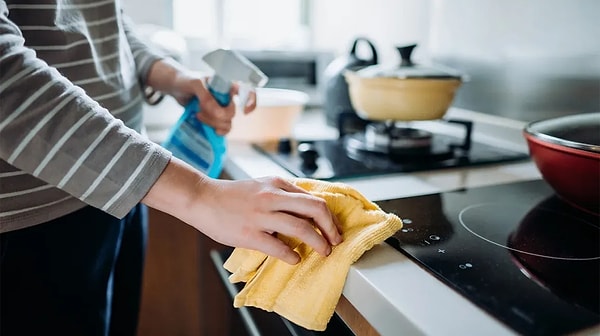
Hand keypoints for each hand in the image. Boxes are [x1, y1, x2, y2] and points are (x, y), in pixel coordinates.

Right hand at [143, 158, 342, 264]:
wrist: (202, 198)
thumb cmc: (233, 195)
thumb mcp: (262, 185)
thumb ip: (284, 195)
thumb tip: (309, 211)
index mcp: (277, 184)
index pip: (314, 199)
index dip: (329, 217)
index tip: (334, 229)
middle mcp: (272, 197)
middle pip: (316, 209)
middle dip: (331, 228)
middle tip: (335, 241)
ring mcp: (261, 216)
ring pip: (302, 228)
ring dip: (318, 243)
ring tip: (323, 252)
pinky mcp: (250, 234)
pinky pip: (279, 248)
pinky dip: (292, 256)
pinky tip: (295, 259)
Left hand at [146, 58, 256, 134]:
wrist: (176, 88)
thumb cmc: (186, 80)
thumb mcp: (195, 84)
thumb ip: (206, 97)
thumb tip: (218, 113)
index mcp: (228, 84)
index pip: (247, 90)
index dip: (251, 101)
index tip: (244, 111)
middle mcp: (228, 98)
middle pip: (232, 113)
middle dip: (216, 116)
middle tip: (200, 110)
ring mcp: (221, 109)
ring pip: (227, 123)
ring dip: (212, 123)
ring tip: (198, 115)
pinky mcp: (215, 119)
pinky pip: (222, 129)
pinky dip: (215, 130)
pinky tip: (206, 127)